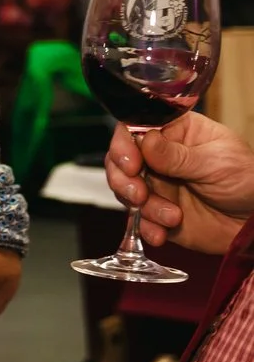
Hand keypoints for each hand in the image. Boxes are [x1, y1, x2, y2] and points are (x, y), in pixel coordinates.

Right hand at [110, 114, 253, 255]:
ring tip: (171, 217)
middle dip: (123, 179)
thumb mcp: (217, 163)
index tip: (131, 163)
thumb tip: (145, 139)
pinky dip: (146, 228)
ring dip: (142, 207)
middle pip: (120, 160)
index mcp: (176, 133)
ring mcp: (157, 185)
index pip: (135, 128)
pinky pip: (138, 220)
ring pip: (126, 191)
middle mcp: (159, 157)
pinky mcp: (157, 213)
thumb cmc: (248, 181)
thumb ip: (178, 155)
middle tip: (139, 195)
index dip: (125, 144)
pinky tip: (162, 234)